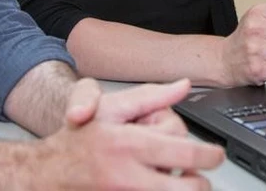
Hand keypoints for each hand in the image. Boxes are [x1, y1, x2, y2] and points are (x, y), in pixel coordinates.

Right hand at [34, 78, 224, 189]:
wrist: (49, 171)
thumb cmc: (81, 138)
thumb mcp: (112, 108)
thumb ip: (150, 96)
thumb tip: (183, 85)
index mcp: (132, 144)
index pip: (186, 151)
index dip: (208, 155)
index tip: (216, 155)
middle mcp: (130, 176)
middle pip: (186, 188)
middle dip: (200, 184)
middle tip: (203, 179)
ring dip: (179, 190)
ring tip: (178, 181)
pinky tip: (159, 185)